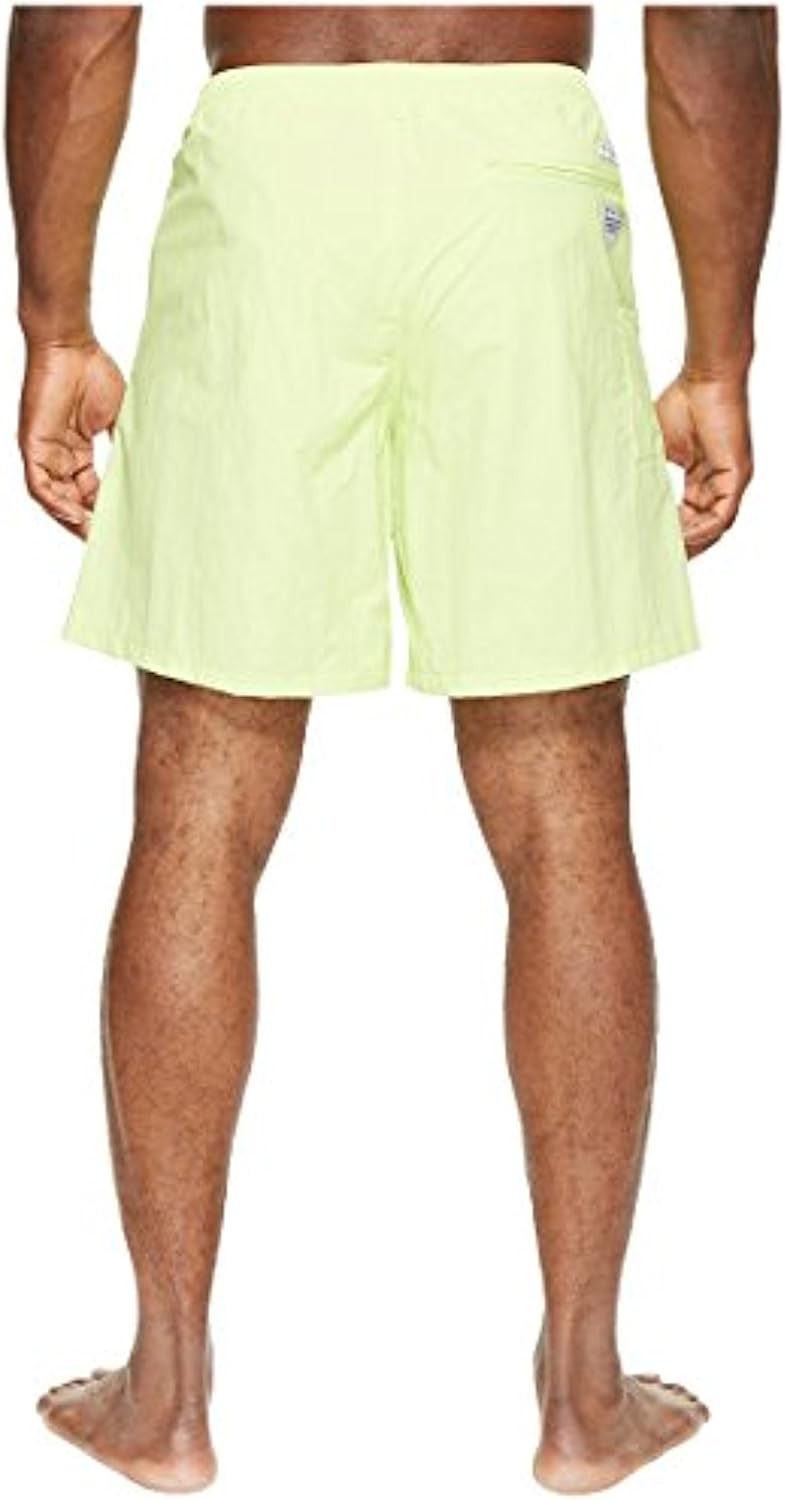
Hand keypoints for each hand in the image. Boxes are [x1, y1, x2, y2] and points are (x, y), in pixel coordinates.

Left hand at [18, 339, 125, 539]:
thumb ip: (123, 447)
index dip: (104, 511)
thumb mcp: (117, 419)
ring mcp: (44, 451)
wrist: (71, 345)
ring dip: (72, 519)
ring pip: (54, 498)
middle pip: (72, 499)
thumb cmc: (93, 372)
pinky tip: (74, 516)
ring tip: (93, 535)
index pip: (89, 491)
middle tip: (109, 540)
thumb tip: (142, 472)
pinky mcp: (32, 445)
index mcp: (77, 450)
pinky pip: (39, 485)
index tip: (122, 527)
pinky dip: (55, 503)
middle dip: (89, 522)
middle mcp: (58, 455)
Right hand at [655, 372, 752, 558]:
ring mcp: (730, 482)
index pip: (690, 518)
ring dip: (692, 543)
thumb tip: (619, 491)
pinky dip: (703, 530)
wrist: (704, 377)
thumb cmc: (683, 402)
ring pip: (713, 527)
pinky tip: (682, 537)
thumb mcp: (656, 447)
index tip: (649, 546)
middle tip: (655, 559)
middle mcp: (719, 484)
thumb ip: (646, 471)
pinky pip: (723, 515)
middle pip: (702, 528)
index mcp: (703, 479)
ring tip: (666, 554)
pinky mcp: (737, 476)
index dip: (671, 534)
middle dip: (681, 546)